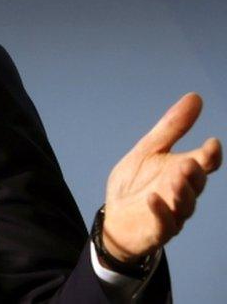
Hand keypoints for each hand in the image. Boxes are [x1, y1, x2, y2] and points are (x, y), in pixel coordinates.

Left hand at [103, 93, 221, 261]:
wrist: (114, 217)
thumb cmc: (136, 183)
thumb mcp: (148, 150)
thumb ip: (172, 127)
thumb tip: (195, 97)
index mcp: (182, 171)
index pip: (205, 163)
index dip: (210, 155)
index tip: (211, 143)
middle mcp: (182, 192)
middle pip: (196, 184)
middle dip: (194, 173)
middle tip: (189, 162)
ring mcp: (172, 212)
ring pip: (185, 204)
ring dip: (182, 192)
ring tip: (175, 177)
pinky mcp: (156, 229)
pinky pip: (163, 223)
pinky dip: (160, 211)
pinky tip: (152, 198)